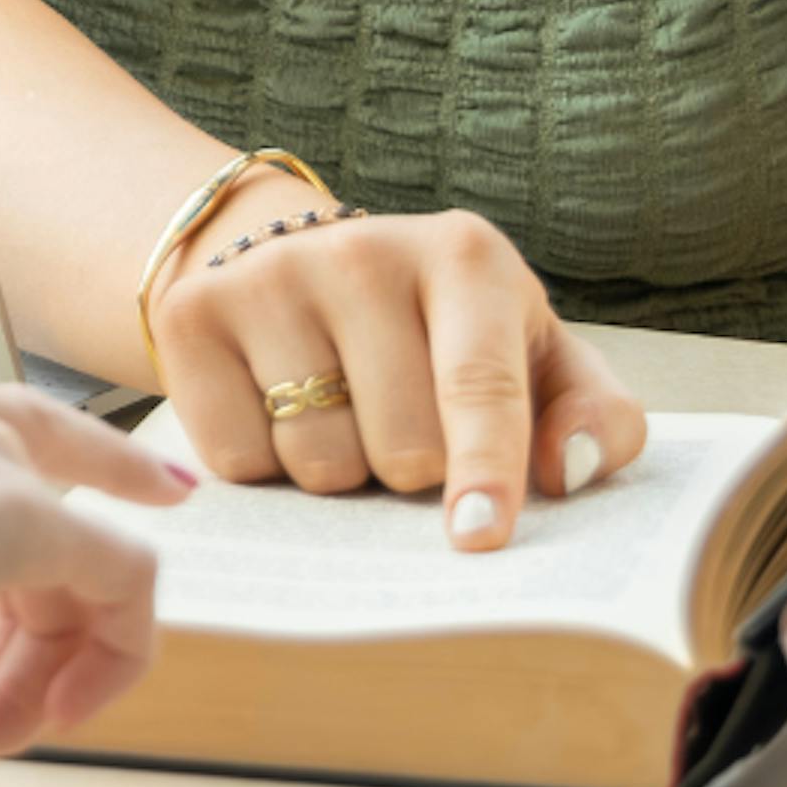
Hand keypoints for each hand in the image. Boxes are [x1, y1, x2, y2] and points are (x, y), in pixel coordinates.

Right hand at [148, 200, 645, 551]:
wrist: (301, 264)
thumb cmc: (443, 336)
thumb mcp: (536, 358)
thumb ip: (593, 415)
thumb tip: (567, 468)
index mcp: (464, 256)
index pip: (479, 384)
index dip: (486, 471)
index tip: (480, 537)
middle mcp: (360, 249)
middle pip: (399, 444)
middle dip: (410, 474)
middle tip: (405, 435)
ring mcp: (268, 275)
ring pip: (316, 459)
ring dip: (339, 475)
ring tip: (342, 419)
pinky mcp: (192, 313)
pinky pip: (236, 457)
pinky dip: (262, 467)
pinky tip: (276, 414)